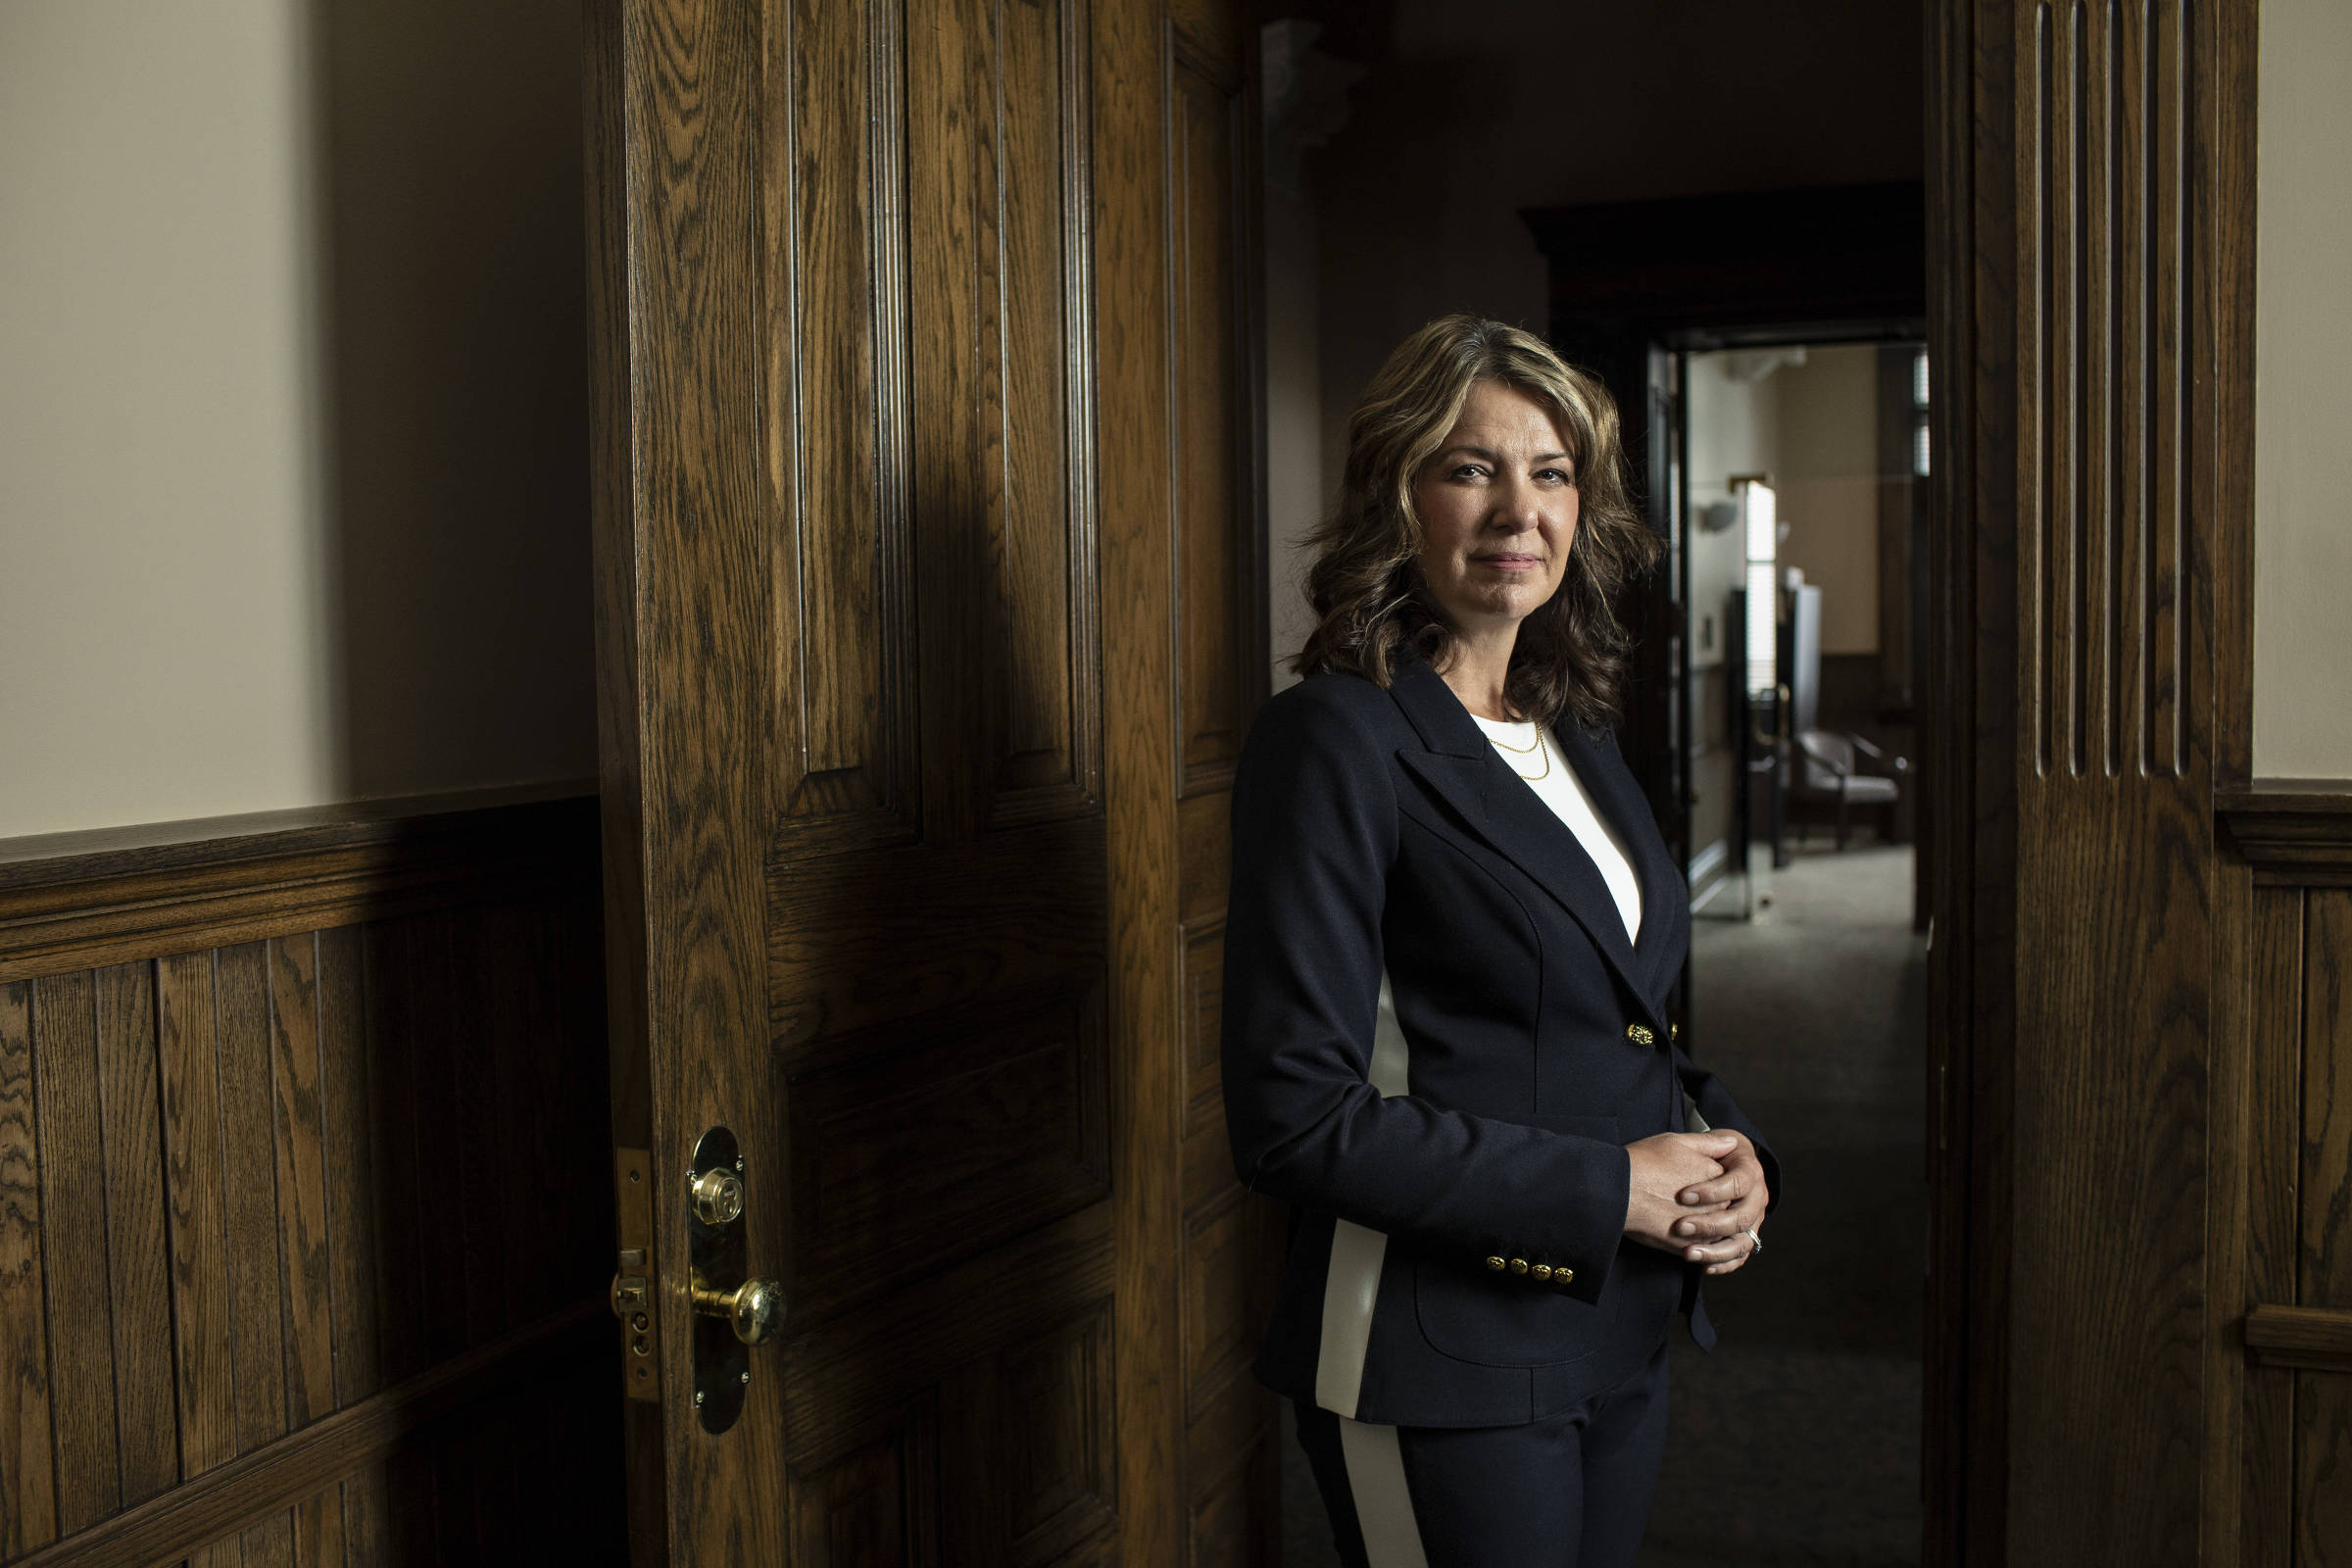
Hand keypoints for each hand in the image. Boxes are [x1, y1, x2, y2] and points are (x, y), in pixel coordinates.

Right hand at [1622, 1131, 1733, 1253]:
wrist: (1618, 1190)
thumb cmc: (1643, 1163)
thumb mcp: (1676, 1142)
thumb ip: (1709, 1143)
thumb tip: (1731, 1143)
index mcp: (1716, 1176)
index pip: (1728, 1182)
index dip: (1711, 1180)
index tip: (1695, 1179)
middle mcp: (1715, 1204)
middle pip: (1724, 1207)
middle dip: (1711, 1205)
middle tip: (1687, 1199)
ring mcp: (1702, 1228)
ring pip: (1714, 1230)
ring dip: (1704, 1225)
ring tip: (1680, 1215)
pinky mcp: (1687, 1246)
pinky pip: (1700, 1248)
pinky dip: (1693, 1242)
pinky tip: (1677, 1230)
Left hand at [1667, 1129, 1769, 1276]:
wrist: (1724, 1167)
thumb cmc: (1711, 1153)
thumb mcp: (1709, 1143)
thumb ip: (1712, 1142)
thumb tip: (1727, 1140)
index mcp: (1751, 1173)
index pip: (1737, 1184)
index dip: (1712, 1191)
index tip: (1683, 1196)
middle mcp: (1757, 1199)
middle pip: (1741, 1218)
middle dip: (1710, 1224)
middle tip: (1680, 1227)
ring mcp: (1753, 1221)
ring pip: (1743, 1243)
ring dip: (1716, 1251)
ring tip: (1688, 1253)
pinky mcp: (1745, 1238)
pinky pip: (1739, 1257)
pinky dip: (1723, 1264)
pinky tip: (1702, 1266)